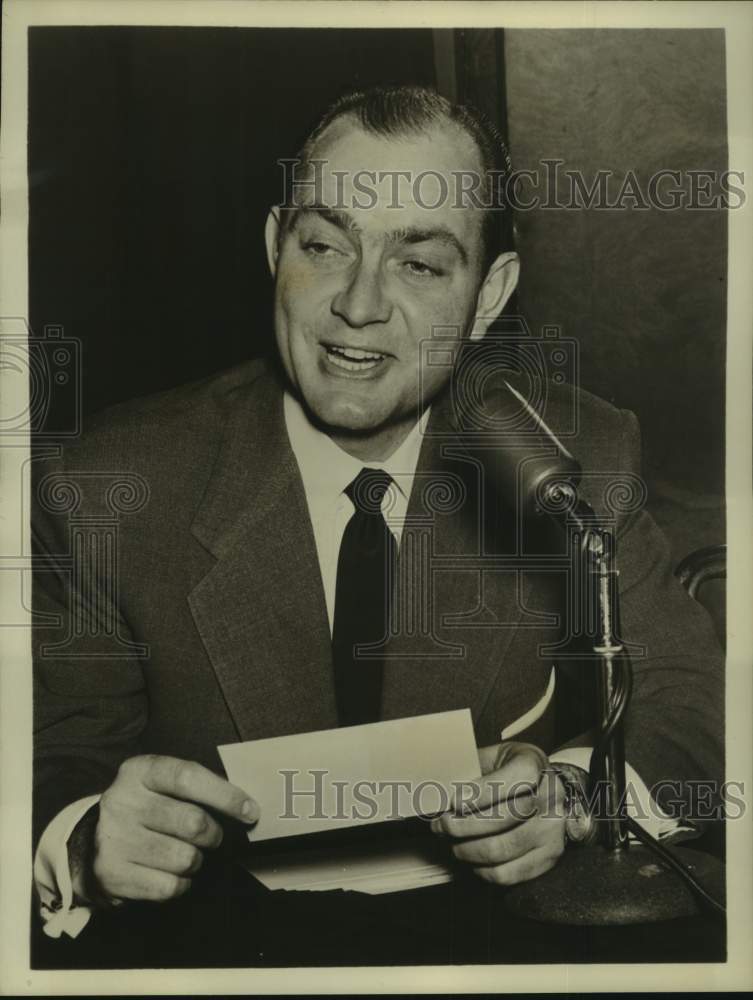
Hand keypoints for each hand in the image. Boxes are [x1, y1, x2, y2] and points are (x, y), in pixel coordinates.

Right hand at [92, 754, 258, 902]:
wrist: (93, 842)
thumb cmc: (146, 808)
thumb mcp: (163, 784)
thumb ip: (199, 786)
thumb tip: (246, 804)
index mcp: (139, 771)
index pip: (188, 778)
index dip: (225, 795)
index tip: (250, 811)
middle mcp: (122, 801)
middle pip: (193, 822)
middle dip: (214, 834)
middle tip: (211, 836)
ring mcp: (114, 839)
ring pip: (186, 858)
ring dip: (196, 860)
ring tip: (184, 852)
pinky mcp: (112, 874)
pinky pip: (170, 886)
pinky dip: (181, 884)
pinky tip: (169, 872)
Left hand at [430, 741, 565, 885]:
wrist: (545, 789)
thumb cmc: (510, 772)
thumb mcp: (492, 758)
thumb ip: (470, 770)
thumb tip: (438, 791)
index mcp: (533, 763)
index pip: (516, 777)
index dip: (483, 791)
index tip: (454, 801)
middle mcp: (549, 796)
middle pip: (505, 818)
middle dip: (463, 826)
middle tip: (440, 826)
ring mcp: (551, 829)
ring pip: (503, 849)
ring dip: (468, 850)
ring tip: (452, 843)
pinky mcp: (549, 856)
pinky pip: (509, 873)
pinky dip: (482, 870)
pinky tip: (472, 857)